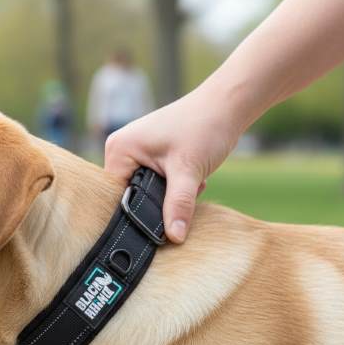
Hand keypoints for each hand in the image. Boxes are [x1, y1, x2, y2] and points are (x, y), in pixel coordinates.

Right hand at [104, 84, 242, 243]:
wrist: (228, 106)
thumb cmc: (204, 127)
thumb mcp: (188, 171)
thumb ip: (178, 205)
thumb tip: (173, 238)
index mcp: (119, 149)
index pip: (116, 195)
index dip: (138, 212)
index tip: (162, 218)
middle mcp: (122, 149)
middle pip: (131, 195)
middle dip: (159, 202)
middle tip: (184, 193)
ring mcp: (138, 151)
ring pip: (148, 191)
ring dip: (171, 195)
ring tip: (191, 181)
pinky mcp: (153, 154)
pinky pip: (158, 183)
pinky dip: (177, 186)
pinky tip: (193, 178)